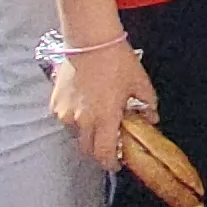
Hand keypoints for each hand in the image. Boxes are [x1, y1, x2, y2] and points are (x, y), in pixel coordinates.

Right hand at [48, 40, 148, 169]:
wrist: (90, 42)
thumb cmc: (117, 61)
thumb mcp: (140, 83)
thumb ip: (148, 105)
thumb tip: (152, 118)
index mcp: (105, 118)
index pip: (104, 153)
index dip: (111, 163)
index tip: (116, 163)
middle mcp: (82, 120)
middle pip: (87, 149)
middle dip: (98, 150)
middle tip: (109, 142)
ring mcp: (65, 113)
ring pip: (76, 134)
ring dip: (87, 132)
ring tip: (98, 116)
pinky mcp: (55, 104)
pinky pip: (66, 119)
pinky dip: (75, 118)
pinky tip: (85, 104)